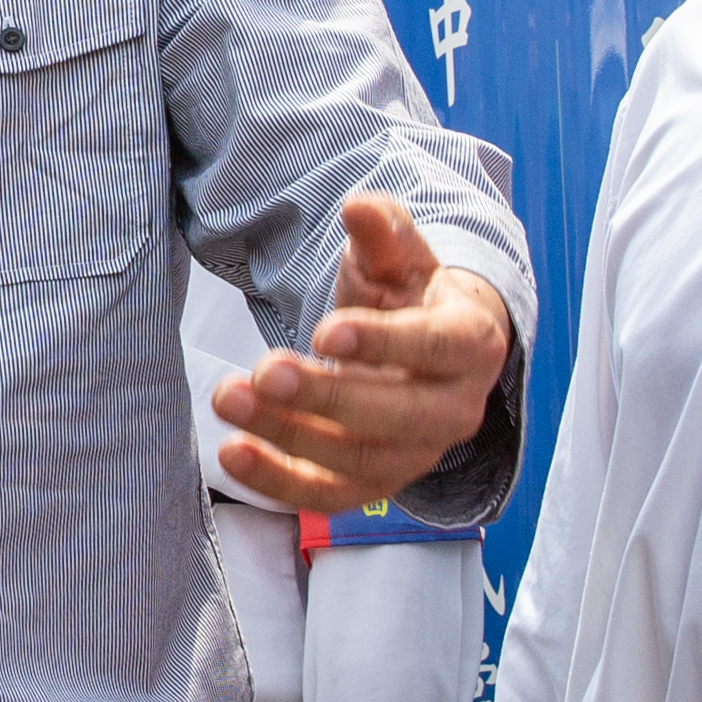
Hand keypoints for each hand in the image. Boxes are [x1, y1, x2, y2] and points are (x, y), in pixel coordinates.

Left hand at [210, 195, 511, 511]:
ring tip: (228, 398)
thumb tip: (358, 206)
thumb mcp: (400, 257)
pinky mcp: (374, 484)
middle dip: (325, 397)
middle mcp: (455, 409)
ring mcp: (415, 455)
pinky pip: (329, 496)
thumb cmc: (410, 297)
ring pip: (358, 461)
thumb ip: (382, 232)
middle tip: (264, 371)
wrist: (421, 353)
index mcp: (472, 342)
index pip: (439, 348)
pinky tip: (232, 453)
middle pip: (397, 415)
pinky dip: (279, 483)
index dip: (384, 344)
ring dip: (288, 435)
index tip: (324, 332)